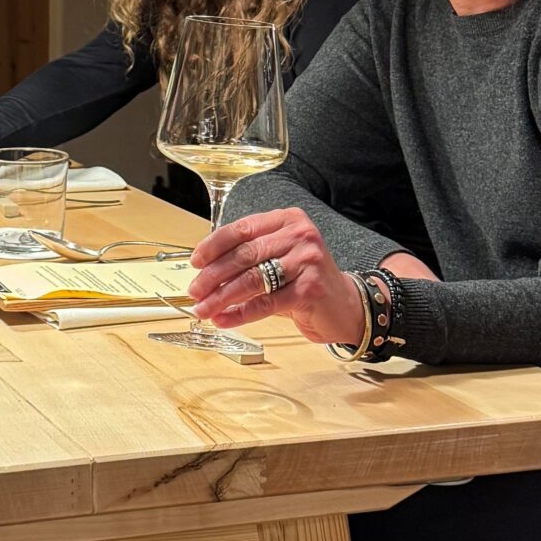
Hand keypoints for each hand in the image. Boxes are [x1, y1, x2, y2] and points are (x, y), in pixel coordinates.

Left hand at [189, 207, 366, 346]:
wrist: (345, 306)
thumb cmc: (305, 281)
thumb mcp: (279, 257)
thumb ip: (249, 257)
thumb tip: (205, 270)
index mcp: (288, 220)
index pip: (242, 229)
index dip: (214, 246)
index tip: (196, 262)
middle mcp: (300, 235)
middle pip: (244, 255)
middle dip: (213, 275)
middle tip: (194, 291)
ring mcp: (307, 261)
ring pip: (252, 279)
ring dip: (221, 296)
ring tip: (203, 308)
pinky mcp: (309, 290)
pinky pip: (265, 303)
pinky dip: (240, 314)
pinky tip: (223, 320)